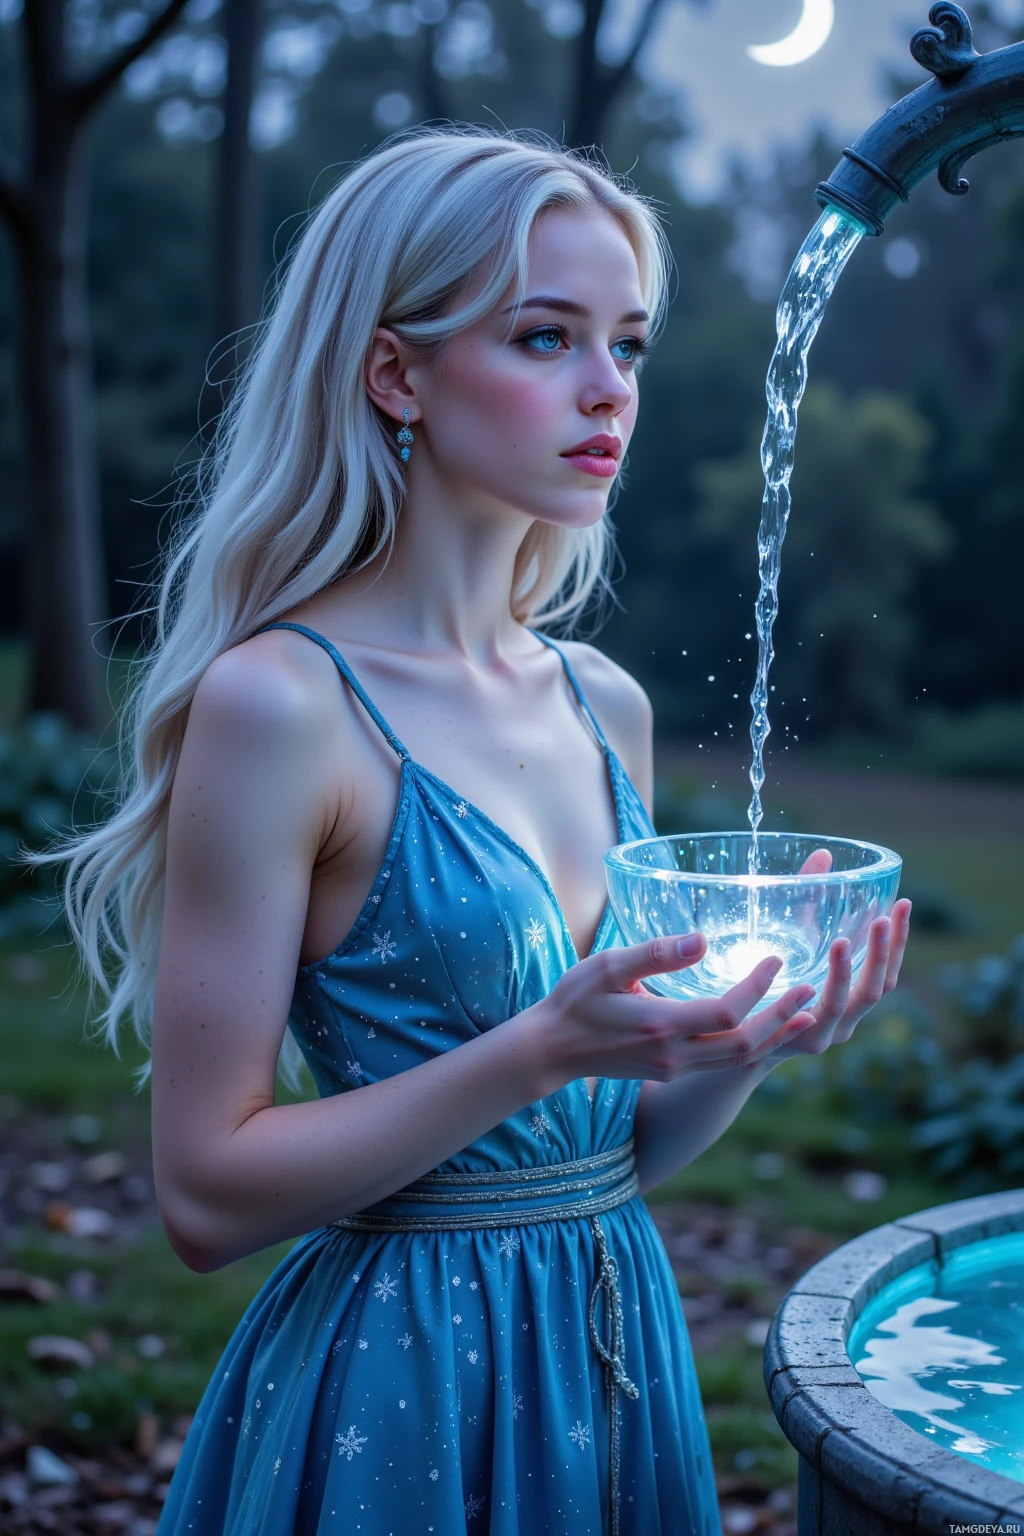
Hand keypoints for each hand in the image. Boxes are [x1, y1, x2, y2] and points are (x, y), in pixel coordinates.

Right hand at [540, 933, 819, 1084]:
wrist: (551, 1050)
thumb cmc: (575, 1001)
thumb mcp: (607, 966)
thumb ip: (655, 953)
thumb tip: (702, 939)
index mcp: (660, 1025)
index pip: (727, 1014)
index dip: (758, 989)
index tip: (776, 960)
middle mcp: (674, 1054)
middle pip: (744, 1045)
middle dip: (782, 1018)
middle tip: (811, 990)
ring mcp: (674, 1067)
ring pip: (738, 1060)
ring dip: (774, 1037)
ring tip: (803, 1012)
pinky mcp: (671, 1070)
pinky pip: (723, 1063)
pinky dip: (752, 1045)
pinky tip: (765, 1027)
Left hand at [750, 844, 912, 1064]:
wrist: (732, 1039)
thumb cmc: (768, 982)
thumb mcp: (793, 938)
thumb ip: (810, 900)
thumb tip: (824, 854)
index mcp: (853, 996)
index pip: (887, 968)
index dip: (899, 938)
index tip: (903, 904)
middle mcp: (847, 1018)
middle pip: (878, 988)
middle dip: (882, 952)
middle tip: (881, 917)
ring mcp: (826, 1033)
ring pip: (847, 1003)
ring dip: (848, 972)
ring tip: (843, 941)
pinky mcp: (798, 1042)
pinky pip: (811, 1019)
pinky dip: (815, 1000)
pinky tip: (810, 982)